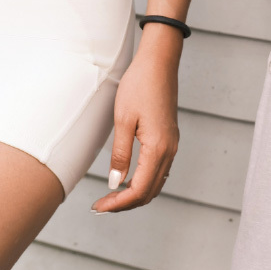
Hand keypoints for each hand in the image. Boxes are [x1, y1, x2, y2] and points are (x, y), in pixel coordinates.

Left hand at [92, 29, 180, 212]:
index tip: (98, 207)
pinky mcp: (169, 138)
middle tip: (101, 205)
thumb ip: (120, 155)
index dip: (118, 203)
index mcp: (158, 148)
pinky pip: (159, 170)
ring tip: (111, 196)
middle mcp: (169, 151)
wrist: (159, 62)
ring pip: (156, 183)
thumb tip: (115, 183)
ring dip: (135, 194)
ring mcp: (172, 145)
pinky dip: (143, 181)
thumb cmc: (139, 86)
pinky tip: (127, 178)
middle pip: (149, 192)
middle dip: (125, 203)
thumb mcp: (123, 120)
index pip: (139, 190)